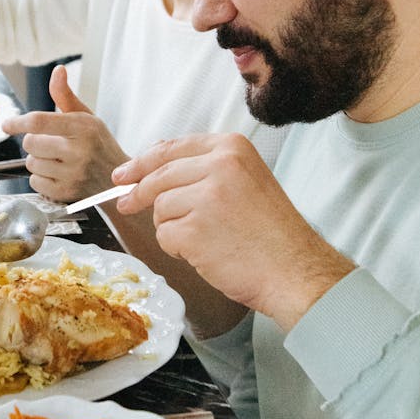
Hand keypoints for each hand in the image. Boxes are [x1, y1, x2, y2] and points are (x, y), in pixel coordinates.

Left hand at [1, 65, 128, 201]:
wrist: (119, 181)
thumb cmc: (99, 145)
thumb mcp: (86, 117)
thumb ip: (65, 95)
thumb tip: (58, 70)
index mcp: (83, 127)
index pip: (39, 122)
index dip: (18, 122)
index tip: (7, 125)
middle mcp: (79, 151)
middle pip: (31, 143)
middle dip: (34, 141)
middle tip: (49, 142)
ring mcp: (72, 174)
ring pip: (31, 163)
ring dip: (37, 160)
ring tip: (56, 159)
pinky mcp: (67, 193)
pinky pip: (35, 182)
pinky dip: (40, 177)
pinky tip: (57, 173)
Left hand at [113, 133, 355, 330]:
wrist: (295, 271)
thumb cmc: (272, 233)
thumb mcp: (246, 180)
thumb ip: (206, 168)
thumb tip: (154, 167)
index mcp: (232, 147)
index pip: (172, 148)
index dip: (142, 162)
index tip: (124, 174)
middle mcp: (219, 165)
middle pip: (158, 175)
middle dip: (137, 192)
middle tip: (124, 204)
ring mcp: (206, 197)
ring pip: (160, 207)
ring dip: (172, 226)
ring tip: (204, 239)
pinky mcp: (195, 229)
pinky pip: (165, 235)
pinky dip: (177, 248)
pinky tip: (204, 253)